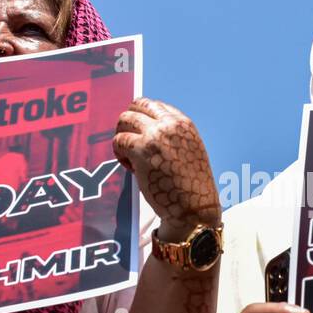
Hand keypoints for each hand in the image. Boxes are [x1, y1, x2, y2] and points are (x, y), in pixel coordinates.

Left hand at [112, 99, 219, 236]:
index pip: (155, 104)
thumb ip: (173, 137)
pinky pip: (118, 141)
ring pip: (124, 120)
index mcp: (183, 123)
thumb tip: (148, 132)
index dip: (142, 116)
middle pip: (137, 106)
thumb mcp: (191, 150)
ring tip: (128, 155)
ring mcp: (154, 135)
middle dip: (129, 121)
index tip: (139, 131)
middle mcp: (169, 124)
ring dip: (122, 135)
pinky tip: (129, 167)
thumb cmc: (192, 186)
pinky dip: (119, 153)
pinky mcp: (140, 151)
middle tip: (129, 141)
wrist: (194, 207)